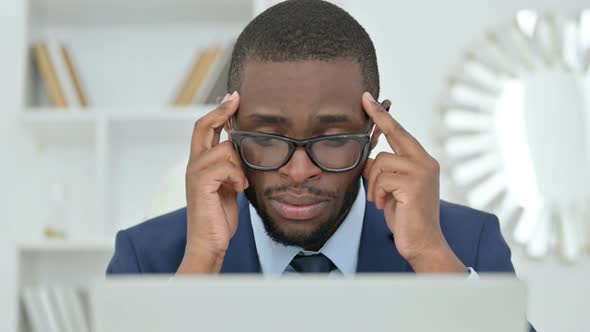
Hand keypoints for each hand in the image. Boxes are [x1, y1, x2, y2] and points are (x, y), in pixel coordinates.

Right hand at [177, 91, 247, 273]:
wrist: (209, 242)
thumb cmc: (219, 217)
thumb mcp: (229, 185)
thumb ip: (231, 167)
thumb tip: (243, 148)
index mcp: (200, 163)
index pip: (205, 129)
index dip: (219, 111)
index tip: (233, 97)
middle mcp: (194, 164)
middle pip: (203, 126)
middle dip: (221, 110)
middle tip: (236, 98)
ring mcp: (195, 173)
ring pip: (223, 149)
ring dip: (238, 163)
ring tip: (241, 182)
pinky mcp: (200, 184)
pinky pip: (225, 166)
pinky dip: (237, 176)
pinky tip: (238, 189)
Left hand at [361, 92, 465, 272]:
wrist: (422, 243)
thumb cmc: (406, 217)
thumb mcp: (391, 189)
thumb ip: (383, 171)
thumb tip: (367, 158)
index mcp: (422, 161)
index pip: (400, 133)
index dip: (384, 116)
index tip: (369, 98)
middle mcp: (426, 162)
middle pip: (395, 134)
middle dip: (379, 117)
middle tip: (364, 99)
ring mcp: (423, 172)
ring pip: (382, 161)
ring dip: (373, 182)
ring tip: (380, 199)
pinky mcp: (415, 184)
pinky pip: (382, 178)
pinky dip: (377, 192)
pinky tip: (384, 205)